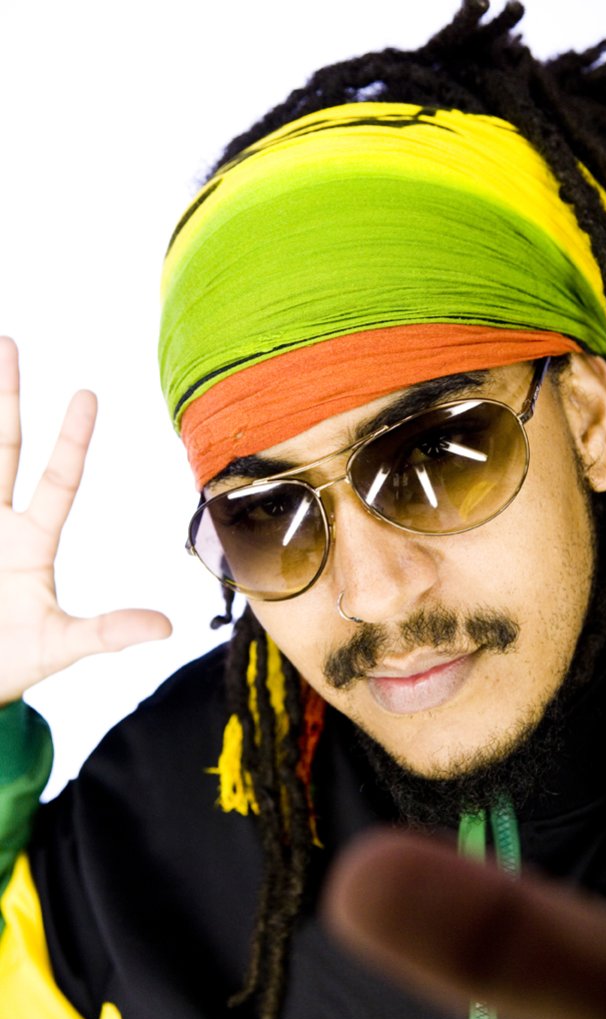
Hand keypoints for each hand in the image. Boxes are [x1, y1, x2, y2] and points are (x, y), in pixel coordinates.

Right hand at [0, 337, 170, 704]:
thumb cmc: (11, 665)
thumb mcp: (59, 647)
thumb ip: (106, 633)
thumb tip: (166, 629)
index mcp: (30, 543)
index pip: (57, 479)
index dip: (72, 438)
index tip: (87, 394)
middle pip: (1, 447)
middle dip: (4, 396)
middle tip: (9, 343)